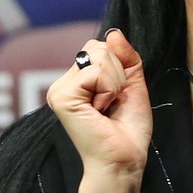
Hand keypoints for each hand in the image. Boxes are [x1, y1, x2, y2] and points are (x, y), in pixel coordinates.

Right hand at [46, 29, 151, 192]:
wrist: (123, 160)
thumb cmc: (127, 130)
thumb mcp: (132, 85)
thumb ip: (126, 57)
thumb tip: (113, 32)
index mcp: (77, 81)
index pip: (100, 46)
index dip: (119, 66)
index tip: (117, 95)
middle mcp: (63, 83)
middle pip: (99, 47)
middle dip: (118, 74)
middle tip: (112, 103)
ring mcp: (59, 89)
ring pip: (99, 57)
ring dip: (115, 83)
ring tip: (107, 108)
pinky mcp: (62, 96)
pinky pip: (96, 71)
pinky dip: (109, 89)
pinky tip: (101, 110)